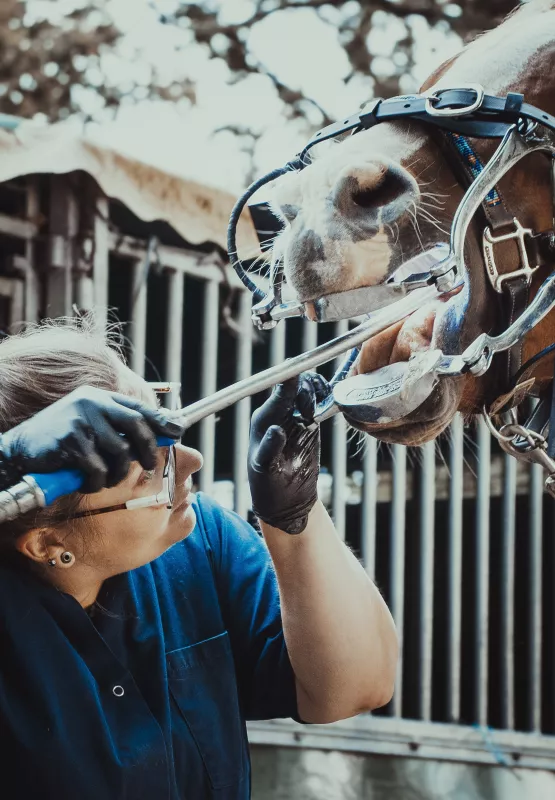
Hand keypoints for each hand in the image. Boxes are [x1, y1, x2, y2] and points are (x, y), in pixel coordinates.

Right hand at [0, 386, 183, 492]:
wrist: (19, 450)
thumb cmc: (60, 441)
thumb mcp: (90, 425)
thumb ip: (117, 427)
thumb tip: (156, 438)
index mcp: (99, 398)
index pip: (138, 408)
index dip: (162, 421)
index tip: (179, 431)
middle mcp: (92, 403)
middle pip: (137, 427)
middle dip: (148, 450)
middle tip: (150, 466)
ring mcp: (81, 421)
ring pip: (120, 454)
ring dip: (116, 473)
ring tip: (103, 477)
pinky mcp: (71, 442)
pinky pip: (99, 470)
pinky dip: (95, 482)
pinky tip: (84, 481)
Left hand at [248, 372, 327, 533]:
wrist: (287, 501)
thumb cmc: (268, 487)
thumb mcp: (266, 470)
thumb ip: (269, 449)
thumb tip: (275, 429)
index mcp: (263, 420)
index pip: (278, 392)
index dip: (290, 380)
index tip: (301, 372)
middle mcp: (277, 413)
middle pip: (295, 384)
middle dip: (307, 391)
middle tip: (311, 415)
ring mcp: (294, 416)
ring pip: (308, 388)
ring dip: (317, 393)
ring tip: (317, 416)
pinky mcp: (310, 422)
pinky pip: (319, 400)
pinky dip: (326, 397)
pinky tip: (328, 407)